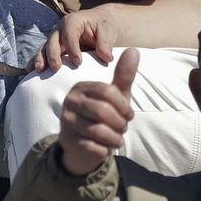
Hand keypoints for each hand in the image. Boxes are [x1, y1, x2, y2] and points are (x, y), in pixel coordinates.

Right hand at [32, 6, 120, 71]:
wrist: (98, 25)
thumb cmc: (103, 27)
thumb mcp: (108, 30)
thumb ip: (106, 43)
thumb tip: (106, 57)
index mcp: (73, 21)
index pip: (69, 34)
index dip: (72, 49)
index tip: (78, 63)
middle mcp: (60, 29)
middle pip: (53, 41)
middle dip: (53, 55)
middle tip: (56, 69)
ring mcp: (55, 38)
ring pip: (44, 48)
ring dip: (40, 59)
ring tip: (38, 71)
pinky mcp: (53, 47)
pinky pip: (42, 54)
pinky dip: (36, 61)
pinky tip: (30, 71)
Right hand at [57, 49, 138, 175]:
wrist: (85, 146)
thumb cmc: (104, 116)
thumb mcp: (116, 96)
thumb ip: (124, 75)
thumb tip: (134, 50)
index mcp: (81, 87)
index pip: (107, 91)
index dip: (123, 106)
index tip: (129, 115)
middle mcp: (69, 101)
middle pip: (102, 111)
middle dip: (120, 123)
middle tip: (123, 128)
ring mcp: (66, 121)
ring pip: (98, 131)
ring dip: (115, 138)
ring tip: (117, 138)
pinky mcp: (66, 140)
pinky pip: (93, 147)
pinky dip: (105, 149)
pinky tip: (104, 147)